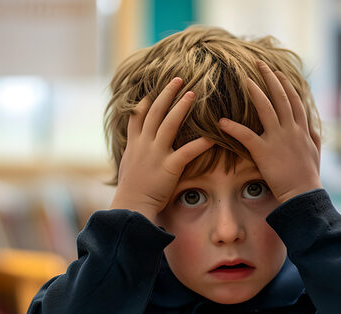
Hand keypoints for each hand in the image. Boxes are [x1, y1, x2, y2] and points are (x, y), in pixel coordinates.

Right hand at [110, 78, 212, 221]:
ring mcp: (156, 154)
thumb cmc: (130, 193)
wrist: (130, 207)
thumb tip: (134, 154)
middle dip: (167, 94)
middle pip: (155, 112)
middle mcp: (144, 145)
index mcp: (135, 144)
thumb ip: (132, 156)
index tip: (153, 90)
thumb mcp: (127, 168)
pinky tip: (212, 136)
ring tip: (193, 93)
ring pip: (169, 123)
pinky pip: (187, 151)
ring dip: (181, 106)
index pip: (138, 116)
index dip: (146, 101)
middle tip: (179, 79)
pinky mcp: (168, 167)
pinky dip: (200, 143)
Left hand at [218, 60, 321, 203]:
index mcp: (302, 130)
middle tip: (259, 63)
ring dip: (255, 91)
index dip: (285, 85)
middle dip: (270, 78)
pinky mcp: (264, 151)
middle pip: (281, 97)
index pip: (294, 101)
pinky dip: (233, 127)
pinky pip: (246, 135)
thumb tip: (314, 127)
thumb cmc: (309, 177)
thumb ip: (313, 137)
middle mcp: (291, 130)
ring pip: (266, 108)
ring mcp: (278, 139)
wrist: (303, 195)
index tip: (277, 73)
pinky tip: (222, 122)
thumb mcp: (315, 153)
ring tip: (245, 79)